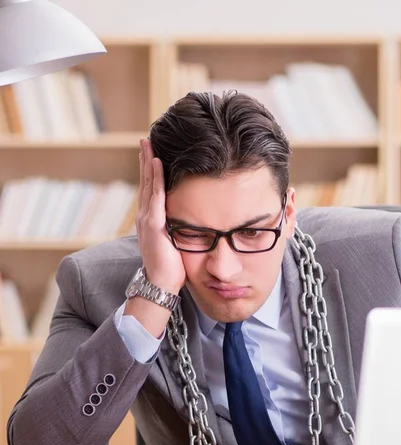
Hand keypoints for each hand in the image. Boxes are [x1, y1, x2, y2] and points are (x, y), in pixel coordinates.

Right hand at [136, 138, 185, 293]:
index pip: (151, 189)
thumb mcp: (175, 242)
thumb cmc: (171, 267)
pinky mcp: (153, 225)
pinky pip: (155, 197)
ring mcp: (147, 219)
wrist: (161, 284)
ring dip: (148, 163)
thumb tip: (191, 221)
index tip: (152, 153)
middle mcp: (146, 216)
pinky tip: (156, 163)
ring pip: (148, 184)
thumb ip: (178, 229)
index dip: (151, 171)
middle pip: (146, 182)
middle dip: (145, 160)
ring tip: (148, 144)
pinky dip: (155, 178)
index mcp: (151, 220)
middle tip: (146, 139)